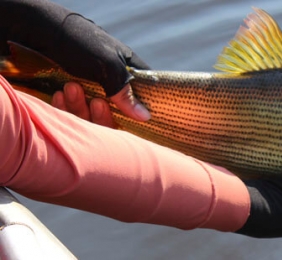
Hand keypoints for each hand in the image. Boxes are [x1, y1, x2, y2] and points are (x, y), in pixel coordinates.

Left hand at [0, 0, 150, 120]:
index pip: (144, 90)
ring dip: (82, 105)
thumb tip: (145, 116)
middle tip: (96, 103)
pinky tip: (59, 95)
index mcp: (126, 66)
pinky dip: (67, 105)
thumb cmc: (78, 43)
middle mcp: (110, 76)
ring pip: (92, 108)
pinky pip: (73, 108)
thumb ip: (126, 91)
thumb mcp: (107, 67)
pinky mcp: (71, 89)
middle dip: (105, 109)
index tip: (141, 120)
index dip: (144, 105)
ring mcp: (90, 83)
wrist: (37, 30)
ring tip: (69, 89)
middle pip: (116, 106)